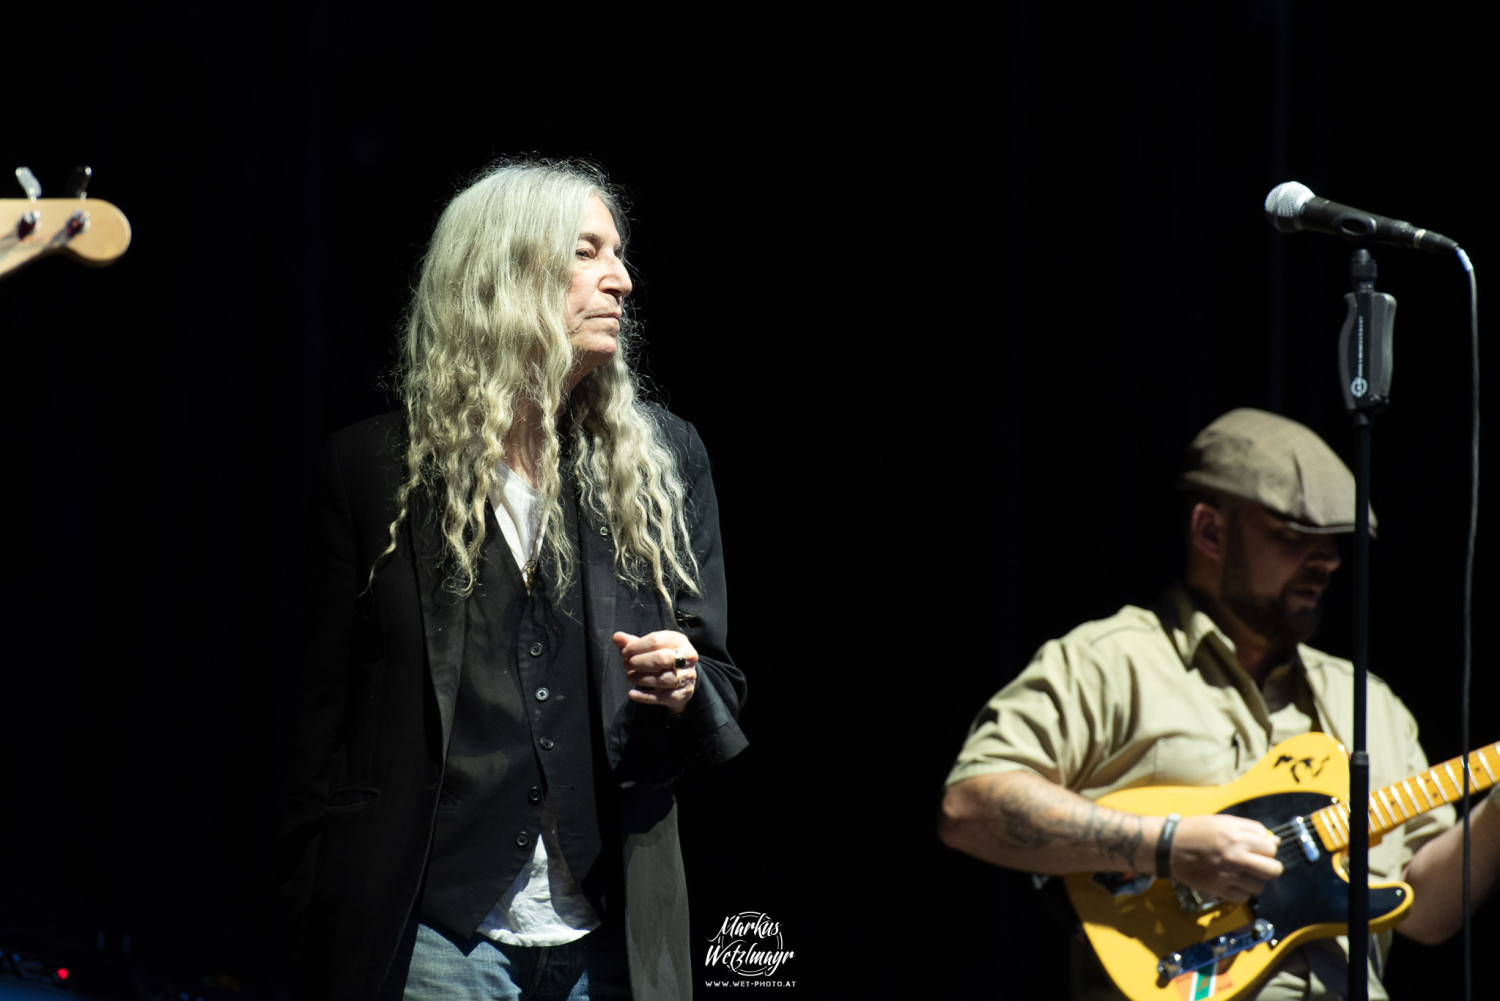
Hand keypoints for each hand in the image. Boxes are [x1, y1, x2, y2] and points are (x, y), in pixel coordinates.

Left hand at [613, 630, 696, 713]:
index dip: (636, 646)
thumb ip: (633, 642)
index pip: (656, 640)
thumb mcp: (651, 646)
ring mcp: (686, 677)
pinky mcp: (682, 694)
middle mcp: (687, 658)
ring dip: (641, 678)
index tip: (624, 652)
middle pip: (661, 659)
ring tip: (630, 676)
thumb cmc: (663, 657)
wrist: (683, 677)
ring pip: (663, 679)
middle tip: (626, 664)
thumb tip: (617, 637)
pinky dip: (645, 696)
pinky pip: (662, 697)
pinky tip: (632, 694)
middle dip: (639, 662)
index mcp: (679, 640)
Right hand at [1168, 814, 1283, 901]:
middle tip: (1260, 865)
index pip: (1271, 848)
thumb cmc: (1195, 831)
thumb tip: (1274, 841)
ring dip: (1254, 880)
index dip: (1267, 849)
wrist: (1169, 846)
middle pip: (1273, 870)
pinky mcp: (1218, 889)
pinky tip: (1233, 882)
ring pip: (1259, 886)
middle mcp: (1234, 856)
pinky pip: (1244, 897)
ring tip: (1243, 873)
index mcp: (1236, 836)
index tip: (1259, 850)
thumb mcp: (1223, 822)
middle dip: (1270, 868)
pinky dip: (1242, 891)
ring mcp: (1226, 875)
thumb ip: (1250, 829)